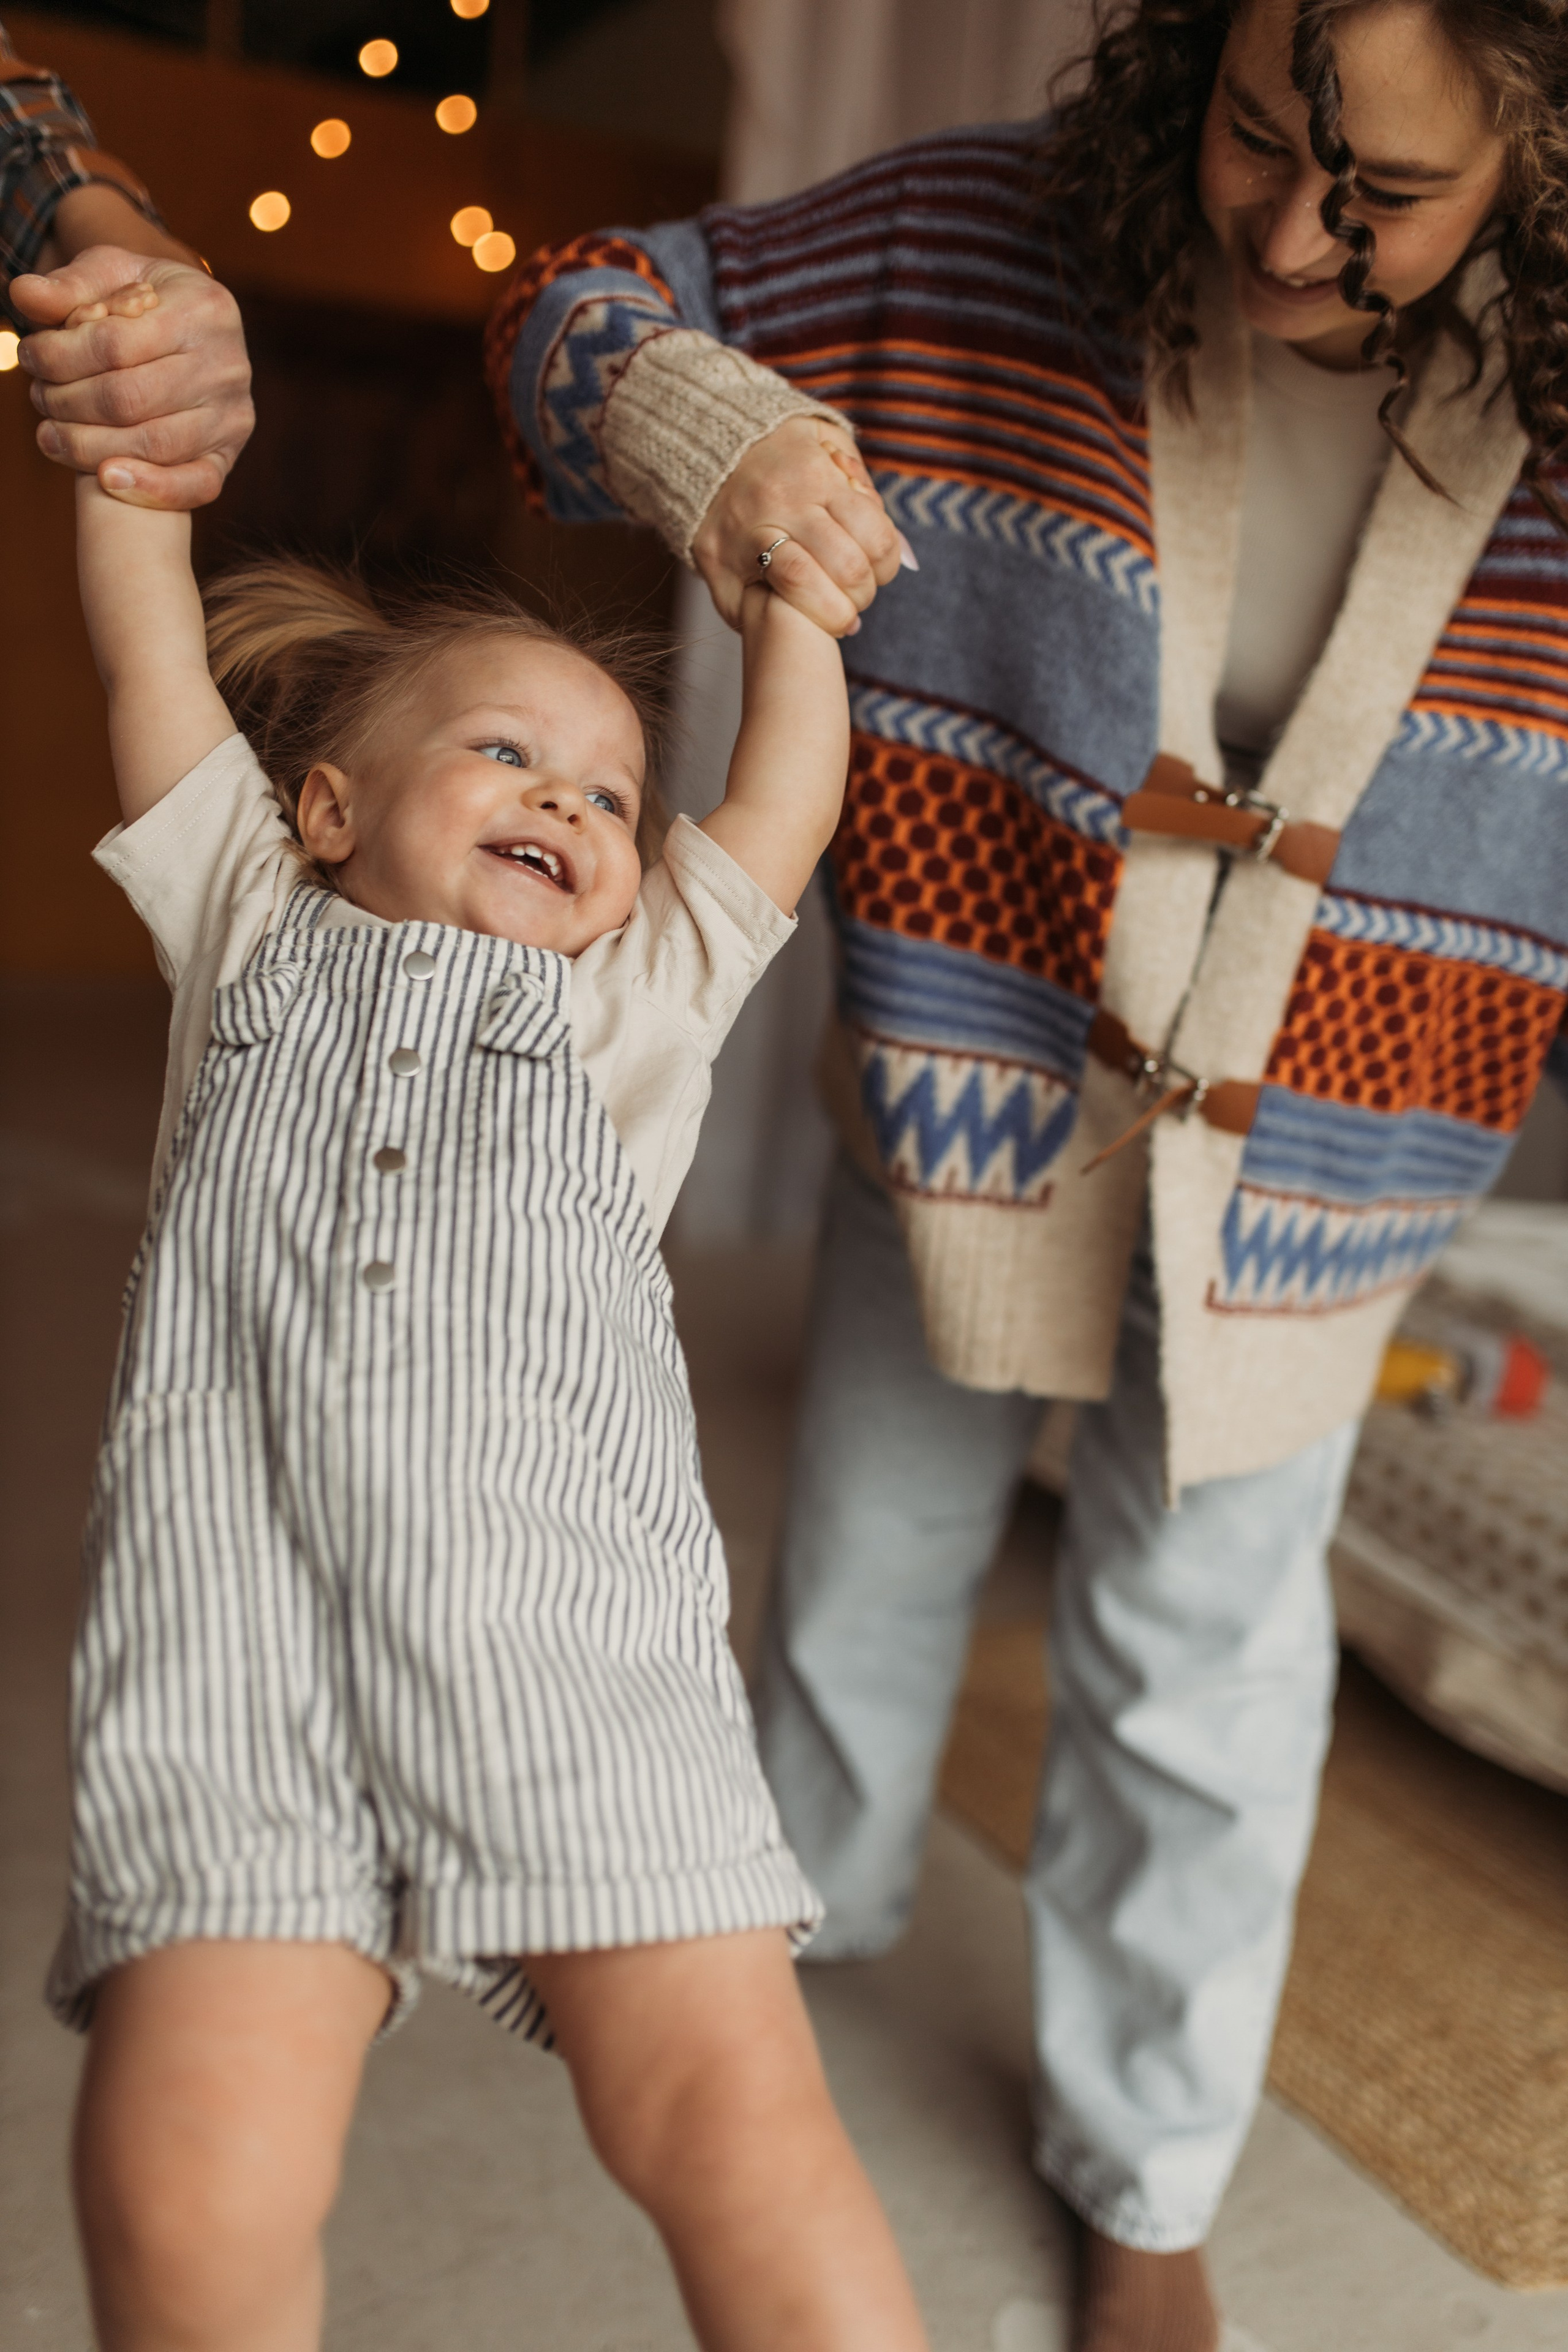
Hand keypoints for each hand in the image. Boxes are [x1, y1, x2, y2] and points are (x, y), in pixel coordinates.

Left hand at [7, 247, 252, 508]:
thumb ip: (69, 285)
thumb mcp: (112, 273)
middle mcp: (227, 364)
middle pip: (129, 399)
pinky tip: (105, 480)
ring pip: (153, 445)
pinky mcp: (228, 453)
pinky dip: (151, 490)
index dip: (59, 357)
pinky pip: (197, 485)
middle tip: (39, 396)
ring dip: (88, 446)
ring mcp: (232, 415)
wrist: (196, 326)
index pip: (115, 344)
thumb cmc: (146, 298)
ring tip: (51, 435)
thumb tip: (24, 295)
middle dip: (68, 402)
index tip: (30, 357)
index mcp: (203, 308)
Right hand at [690, 414, 915, 635]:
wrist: (703, 444)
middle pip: (846, 568)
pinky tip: (794, 619)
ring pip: (802, 588)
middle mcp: (781, 504)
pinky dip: (781, 623)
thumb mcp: (832, 449)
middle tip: (857, 596)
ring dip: (831, 614)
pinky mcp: (715, 562)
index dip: (887, 565)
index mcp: (816, 476)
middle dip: (863, 594)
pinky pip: (753, 608)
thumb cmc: (782, 454)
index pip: (875, 537)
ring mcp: (744, 534)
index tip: (878, 570)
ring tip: (836, 614)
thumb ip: (870, 499)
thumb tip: (909, 560)